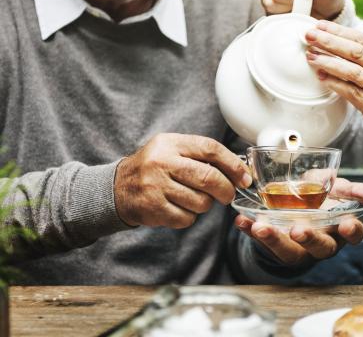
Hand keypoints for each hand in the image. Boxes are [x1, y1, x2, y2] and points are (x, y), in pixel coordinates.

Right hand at [114, 134, 251, 227]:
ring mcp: (156, 186)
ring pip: (201, 202)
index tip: (245, 177)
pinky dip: (189, 217)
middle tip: (228, 195)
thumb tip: (240, 169)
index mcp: (171, 143)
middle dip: (226, 190)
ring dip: (205, 205)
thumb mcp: (173, 150)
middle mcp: (162, 162)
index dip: (233, 164)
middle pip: (208, 178)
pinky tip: (179, 208)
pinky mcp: (153, 209)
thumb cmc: (156, 168)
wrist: (118, 187)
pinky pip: (187, 218)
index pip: (210, 149)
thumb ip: (202, 155)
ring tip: (194, 199)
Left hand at [234, 178, 362, 265]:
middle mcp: (321, 241)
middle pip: (320, 247)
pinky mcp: (276, 245)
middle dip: (310, 239)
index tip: (347, 223)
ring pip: (289, 251)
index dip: (351, 231)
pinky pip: (262, 242)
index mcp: (340, 228)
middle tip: (298, 230)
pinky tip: (242, 220)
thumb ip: (354, 191)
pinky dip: (251, 231)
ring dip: (274, 239)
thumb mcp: (338, 189)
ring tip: (260, 227)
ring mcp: (298, 246)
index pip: (353, 234)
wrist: (298, 204)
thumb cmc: (322, 199)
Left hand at [304, 21, 362, 145]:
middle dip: (330, 41)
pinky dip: (335, 84)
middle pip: (355, 50)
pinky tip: (321, 78)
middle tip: (309, 35)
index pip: (362, 38)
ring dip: (328, 62)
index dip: (338, 31)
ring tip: (311, 56)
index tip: (320, 25)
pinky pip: (352, 92)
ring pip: (352, 70)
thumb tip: (341, 50)